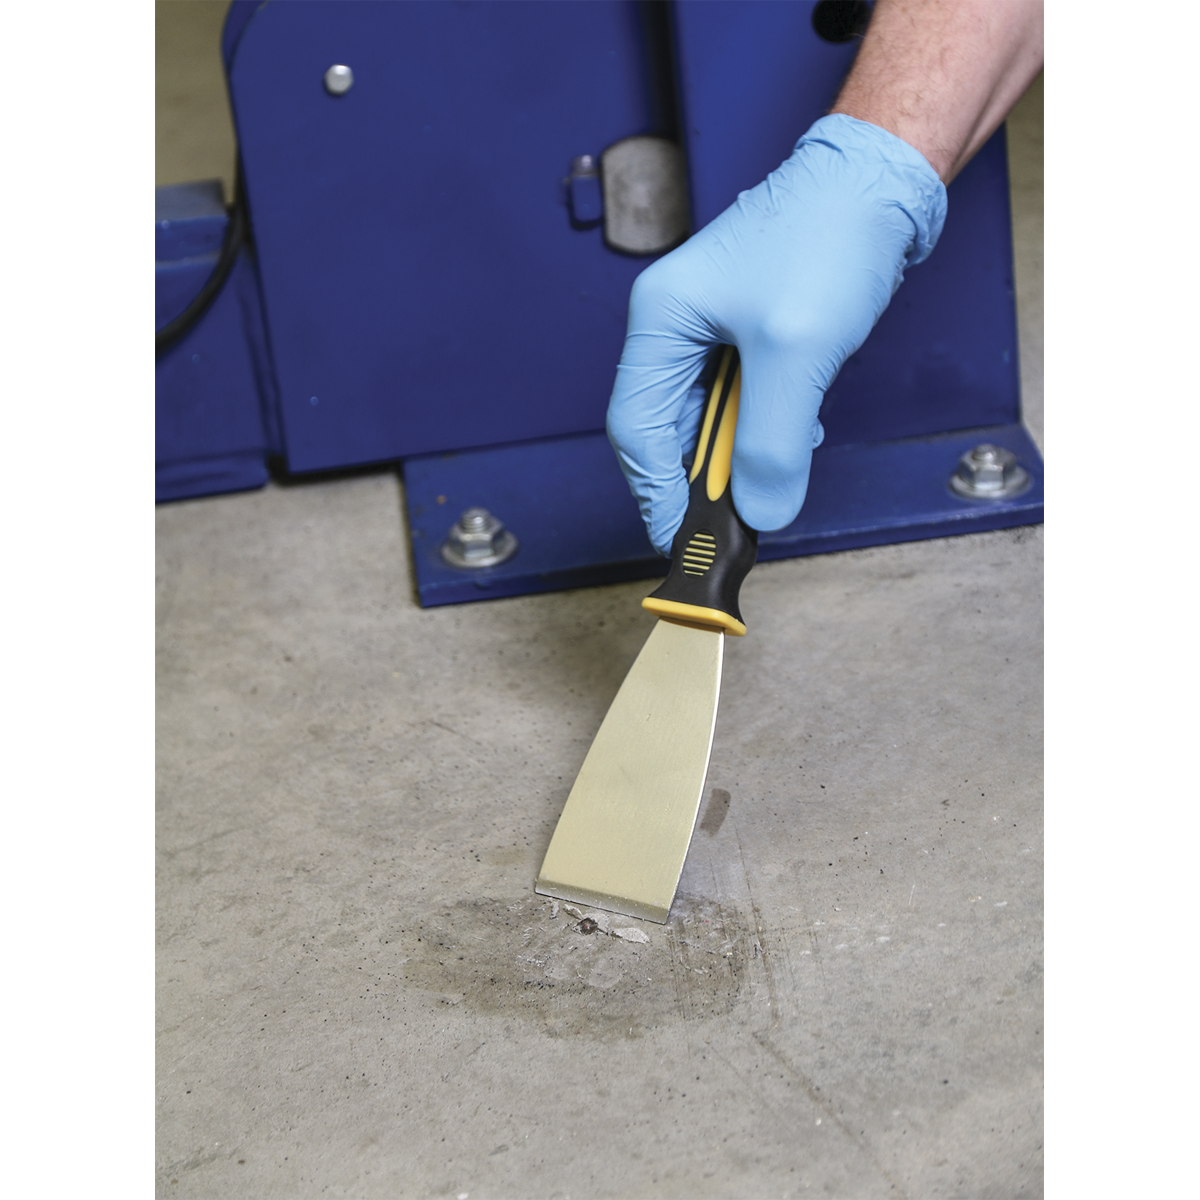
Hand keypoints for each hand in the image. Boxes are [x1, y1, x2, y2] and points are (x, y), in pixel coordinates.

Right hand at [605, 113, 946, 555]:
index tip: (681, 538)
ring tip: (772, 475)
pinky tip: (795, 433)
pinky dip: (762, 428)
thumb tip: (762, 510)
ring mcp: (708, 329)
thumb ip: (773, 442)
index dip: (654, 491)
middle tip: (729, 523)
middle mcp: (673, 325)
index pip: (634, 427)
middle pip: (664, 428)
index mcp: (661, 320)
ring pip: (704, 418)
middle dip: (699, 478)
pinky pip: (738, 400)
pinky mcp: (745, 332)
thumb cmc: (829, 238)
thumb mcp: (796, 352)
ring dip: (737, 454)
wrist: (879, 181)